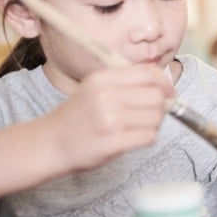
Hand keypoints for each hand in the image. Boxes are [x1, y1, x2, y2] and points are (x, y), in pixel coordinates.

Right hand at [44, 64, 173, 170]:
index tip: (168, 94)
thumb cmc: (78, 116)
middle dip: (161, 106)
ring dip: (154, 124)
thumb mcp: (95, 88)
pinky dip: (147, 138)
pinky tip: (133, 138)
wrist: (49, 143)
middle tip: (151, 115)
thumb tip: (165, 86)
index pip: (150, 73)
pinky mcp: (112, 143)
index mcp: (103, 78)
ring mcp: (108, 120)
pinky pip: (148, 137)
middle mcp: (105, 96)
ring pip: (156, 117)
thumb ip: (126, 83)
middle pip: (157, 96)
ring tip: (138, 127)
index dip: (165, 84)